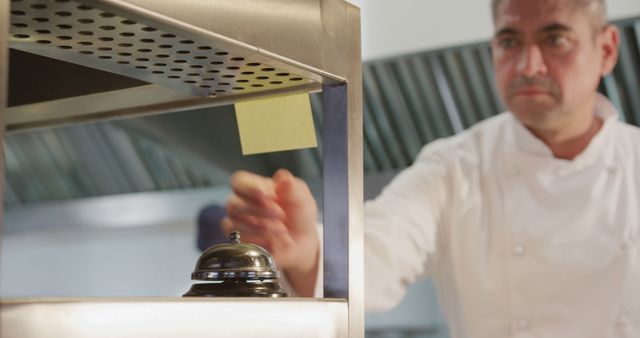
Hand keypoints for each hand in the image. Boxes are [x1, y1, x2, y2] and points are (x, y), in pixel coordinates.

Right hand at [222, 169, 319, 295]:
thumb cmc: (298, 214)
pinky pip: (240, 242)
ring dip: (262, 228)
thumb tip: (282, 177)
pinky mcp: (239, 244)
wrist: (303, 241)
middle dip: (260, 210)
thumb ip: (292, 186)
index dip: (251, 188)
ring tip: (283, 230)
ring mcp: (238, 225)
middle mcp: (241, 204)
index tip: (271, 195)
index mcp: (253, 187)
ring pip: (234, 224)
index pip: (238, 181)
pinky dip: (260, 241)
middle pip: (233, 203)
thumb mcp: (300, 197)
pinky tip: (276, 242)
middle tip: (281, 215)